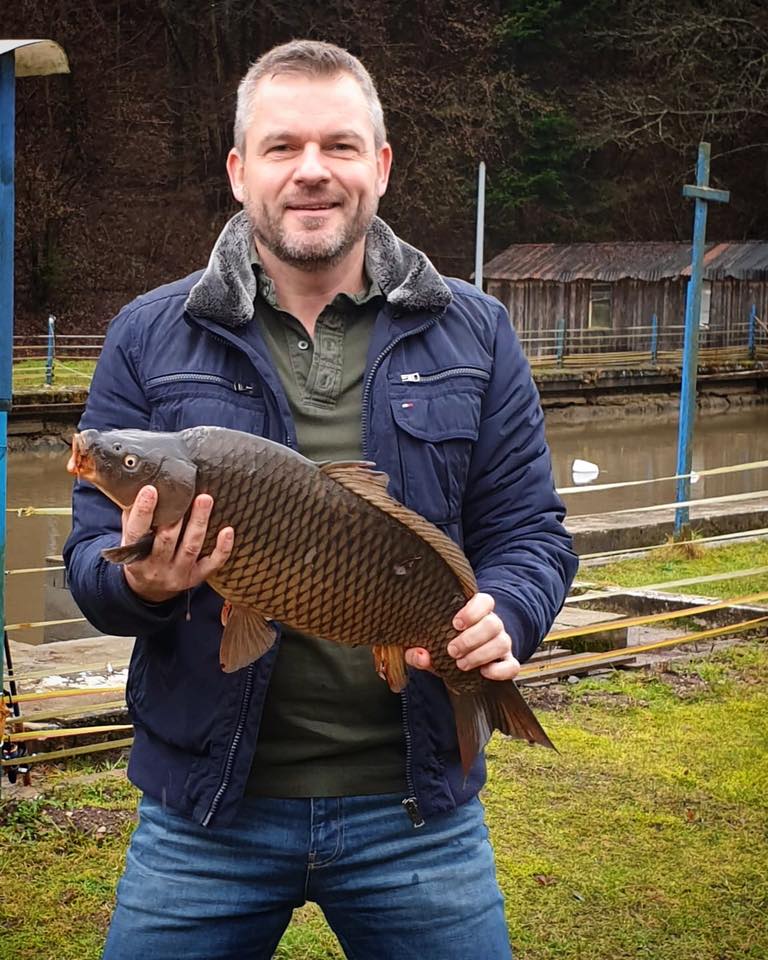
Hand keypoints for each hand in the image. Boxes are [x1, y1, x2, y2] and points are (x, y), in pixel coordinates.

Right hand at [121, 485, 233, 602]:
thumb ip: (133, 515)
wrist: (148, 588)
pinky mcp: (196, 578)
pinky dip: (222, 549)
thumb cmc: (140, 554)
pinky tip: (228, 531)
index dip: (143, 512)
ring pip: (190, 548)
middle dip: (177, 516)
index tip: (150, 490)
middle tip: (187, 491)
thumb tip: (139, 482)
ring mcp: (177, 574)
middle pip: (166, 540)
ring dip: (199, 523)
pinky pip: (212, 564)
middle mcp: (155, 567)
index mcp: (134, 556)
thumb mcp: (130, 537)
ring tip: (205, 499)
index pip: (136, 532)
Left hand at [405, 592, 520, 680]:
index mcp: (475, 612)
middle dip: (471, 638)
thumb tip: (420, 655)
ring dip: (481, 655)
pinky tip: (484, 672)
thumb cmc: (443, 645)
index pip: (485, 601)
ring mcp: (502, 643)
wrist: (459, 660)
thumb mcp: (428, 645)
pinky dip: (499, 670)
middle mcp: (492, 624)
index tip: (456, 624)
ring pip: (503, 642)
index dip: (473, 610)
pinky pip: (512, 666)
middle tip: (452, 650)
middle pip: (493, 623)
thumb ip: (417, 650)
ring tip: (462, 664)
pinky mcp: (507, 662)